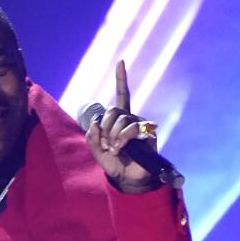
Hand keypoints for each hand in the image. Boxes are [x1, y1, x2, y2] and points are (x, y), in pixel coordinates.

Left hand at [85, 60, 158, 193]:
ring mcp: (140, 124)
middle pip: (113, 110)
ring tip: (113, 149)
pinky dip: (121, 139)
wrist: (128, 179)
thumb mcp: (97, 151)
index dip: (122, 78)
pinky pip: (131, 128)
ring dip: (112, 136)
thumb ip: (91, 137)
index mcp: (119, 119)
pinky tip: (119, 149)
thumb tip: (94, 123)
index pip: (122, 95)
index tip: (121, 61)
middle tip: (105, 144)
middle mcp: (131, 118)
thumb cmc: (114, 164)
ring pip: (121, 120)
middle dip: (104, 128)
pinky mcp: (147, 132)